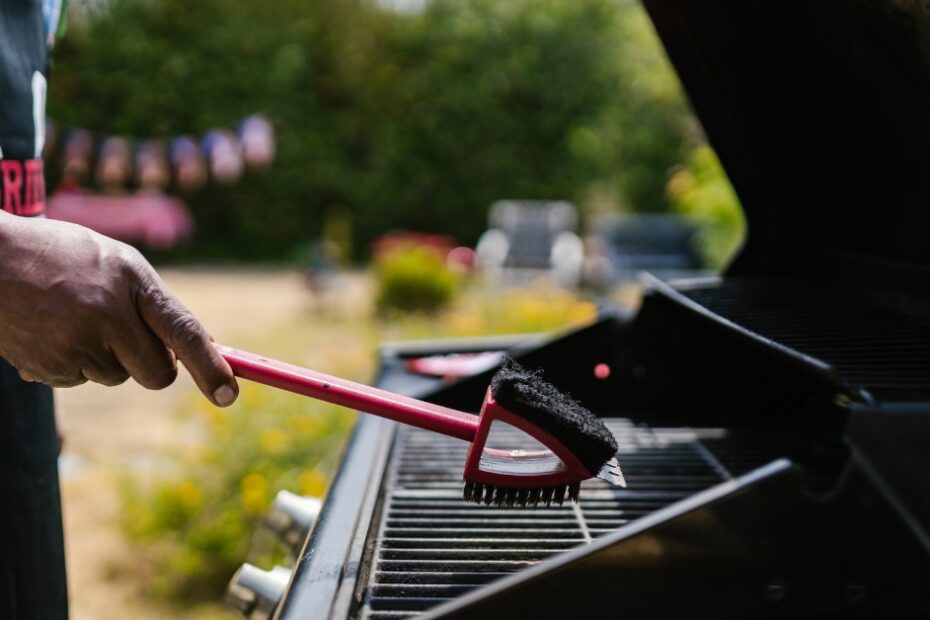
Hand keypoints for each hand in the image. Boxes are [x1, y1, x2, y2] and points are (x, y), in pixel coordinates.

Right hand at [0, 212, 237, 406]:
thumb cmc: (64, 257)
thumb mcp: (118, 264)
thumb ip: (156, 304)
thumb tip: (203, 347)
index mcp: (131, 281)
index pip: (183, 331)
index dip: (210, 367)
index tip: (229, 396)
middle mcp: (105, 314)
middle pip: (156, 374)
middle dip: (153, 366)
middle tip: (129, 336)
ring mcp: (73, 344)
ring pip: (116, 376)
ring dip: (106, 357)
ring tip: (73, 317)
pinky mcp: (46, 367)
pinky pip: (80, 380)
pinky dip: (73, 362)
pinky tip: (51, 329)